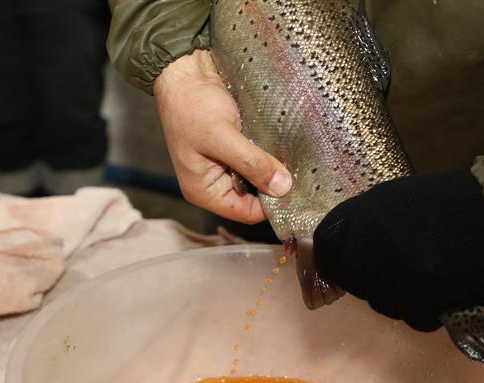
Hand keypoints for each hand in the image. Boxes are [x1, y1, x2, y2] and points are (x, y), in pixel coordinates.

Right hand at [154, 50, 291, 222]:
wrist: (185, 68)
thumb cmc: (190, 103)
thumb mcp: (222, 136)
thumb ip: (252, 163)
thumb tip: (282, 187)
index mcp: (203, 190)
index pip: (246, 213)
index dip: (271, 205)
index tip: (295, 189)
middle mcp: (215, 182)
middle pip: (255, 197)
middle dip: (275, 185)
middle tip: (299, 172)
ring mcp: (225, 164)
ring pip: (260, 177)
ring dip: (274, 167)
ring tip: (292, 157)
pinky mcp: (236, 146)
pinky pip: (258, 158)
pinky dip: (270, 153)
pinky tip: (282, 145)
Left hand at [313, 170, 483, 330]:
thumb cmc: (451, 204)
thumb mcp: (396, 200)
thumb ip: (364, 224)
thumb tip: (338, 254)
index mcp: (364, 213)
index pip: (326, 250)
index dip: (338, 264)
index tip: (354, 270)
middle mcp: (374, 240)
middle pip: (355, 284)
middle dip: (376, 285)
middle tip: (406, 275)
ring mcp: (400, 269)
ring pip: (383, 305)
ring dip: (404, 300)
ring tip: (430, 280)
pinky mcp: (427, 294)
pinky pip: (414, 318)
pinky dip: (428, 313)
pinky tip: (445, 293)